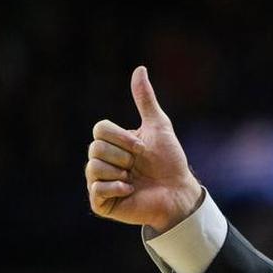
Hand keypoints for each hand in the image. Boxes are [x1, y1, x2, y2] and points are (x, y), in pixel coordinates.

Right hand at [85, 66, 202, 233]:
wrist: (179, 191)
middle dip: (124, 156)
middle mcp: (101, 162)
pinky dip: (117, 188)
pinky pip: (96, 190)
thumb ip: (145, 100)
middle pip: (95, 148)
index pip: (99, 129)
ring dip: (120, 172)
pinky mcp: (101, 203)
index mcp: (111, 143)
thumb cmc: (170, 161)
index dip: (123, 137)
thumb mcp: (158, 126)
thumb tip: (140, 68)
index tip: (142, 147)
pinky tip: (131, 190)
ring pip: (93, 167)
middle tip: (138, 165)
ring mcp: (99, 183)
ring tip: (134, 179)